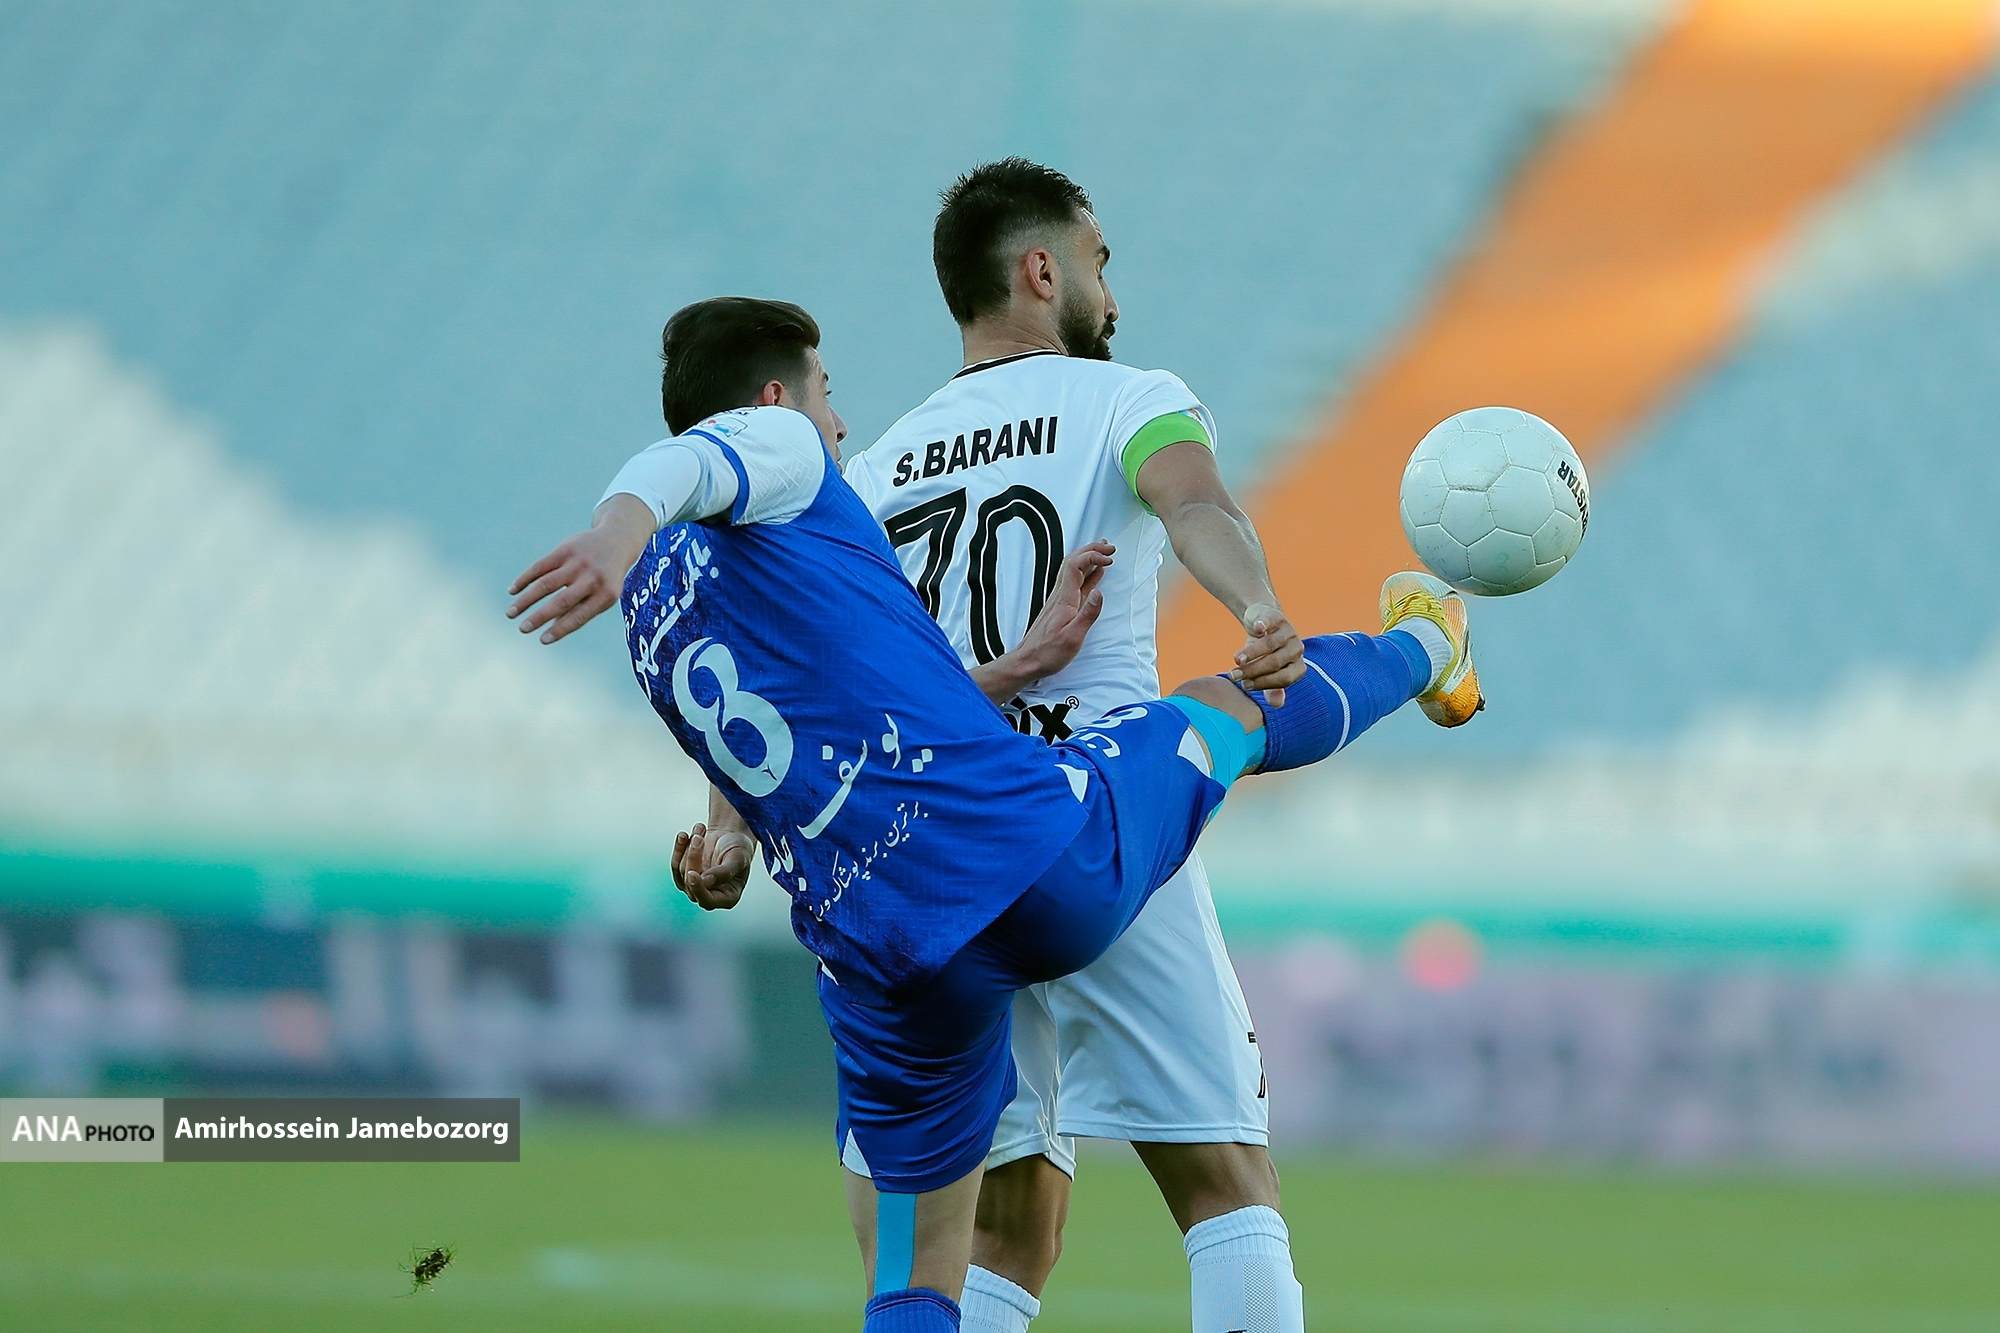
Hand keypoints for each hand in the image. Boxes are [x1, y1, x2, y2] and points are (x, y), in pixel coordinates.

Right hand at [507, 495, 654, 643]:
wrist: (616, 541)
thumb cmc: (606, 577)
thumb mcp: (603, 594)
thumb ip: (581, 609)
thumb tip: (551, 627)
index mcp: (606, 594)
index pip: (579, 616)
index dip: (560, 629)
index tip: (542, 640)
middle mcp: (592, 578)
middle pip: (561, 601)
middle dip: (539, 617)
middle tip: (522, 629)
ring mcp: (578, 562)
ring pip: (546, 584)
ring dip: (526, 600)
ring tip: (511, 613)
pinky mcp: (565, 549)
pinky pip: (540, 566)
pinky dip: (525, 579)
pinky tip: (513, 591)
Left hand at [672, 821, 755, 910]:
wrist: (731, 834)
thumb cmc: (739, 848)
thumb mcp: (738, 858)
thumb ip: (724, 872)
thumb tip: (705, 882)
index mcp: (728, 897)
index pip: (708, 901)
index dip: (698, 889)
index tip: (692, 873)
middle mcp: (710, 894)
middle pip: (691, 884)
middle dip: (693, 859)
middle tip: (699, 838)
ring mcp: (696, 885)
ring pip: (682, 872)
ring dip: (689, 849)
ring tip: (699, 830)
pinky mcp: (685, 874)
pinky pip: (675, 864)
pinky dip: (679, 848)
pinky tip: (684, 836)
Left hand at [1016, 540, 1113, 676]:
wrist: (1028, 661)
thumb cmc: (1049, 652)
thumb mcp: (1073, 637)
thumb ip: (1088, 613)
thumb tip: (1100, 592)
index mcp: (1064, 599)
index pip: (1076, 565)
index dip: (1093, 556)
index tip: (1110, 560)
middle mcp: (1060, 595)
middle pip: (1073, 561)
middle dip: (1091, 550)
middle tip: (1110, 547)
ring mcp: (1060, 600)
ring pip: (1073, 570)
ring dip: (1088, 558)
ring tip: (1104, 551)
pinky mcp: (1061, 607)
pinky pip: (1075, 583)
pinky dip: (1087, 574)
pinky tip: (1096, 574)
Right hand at [1230, 601, 1303, 704]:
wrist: (1261, 623)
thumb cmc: (1264, 653)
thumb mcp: (1267, 671)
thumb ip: (1272, 688)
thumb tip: (1277, 704)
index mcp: (1298, 666)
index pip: (1284, 678)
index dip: (1264, 683)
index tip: (1245, 685)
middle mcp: (1297, 649)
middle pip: (1275, 662)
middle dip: (1253, 670)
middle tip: (1234, 676)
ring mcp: (1289, 632)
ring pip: (1270, 644)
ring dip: (1252, 653)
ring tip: (1236, 659)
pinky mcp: (1277, 617)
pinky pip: (1271, 622)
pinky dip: (1263, 626)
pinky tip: (1256, 629)